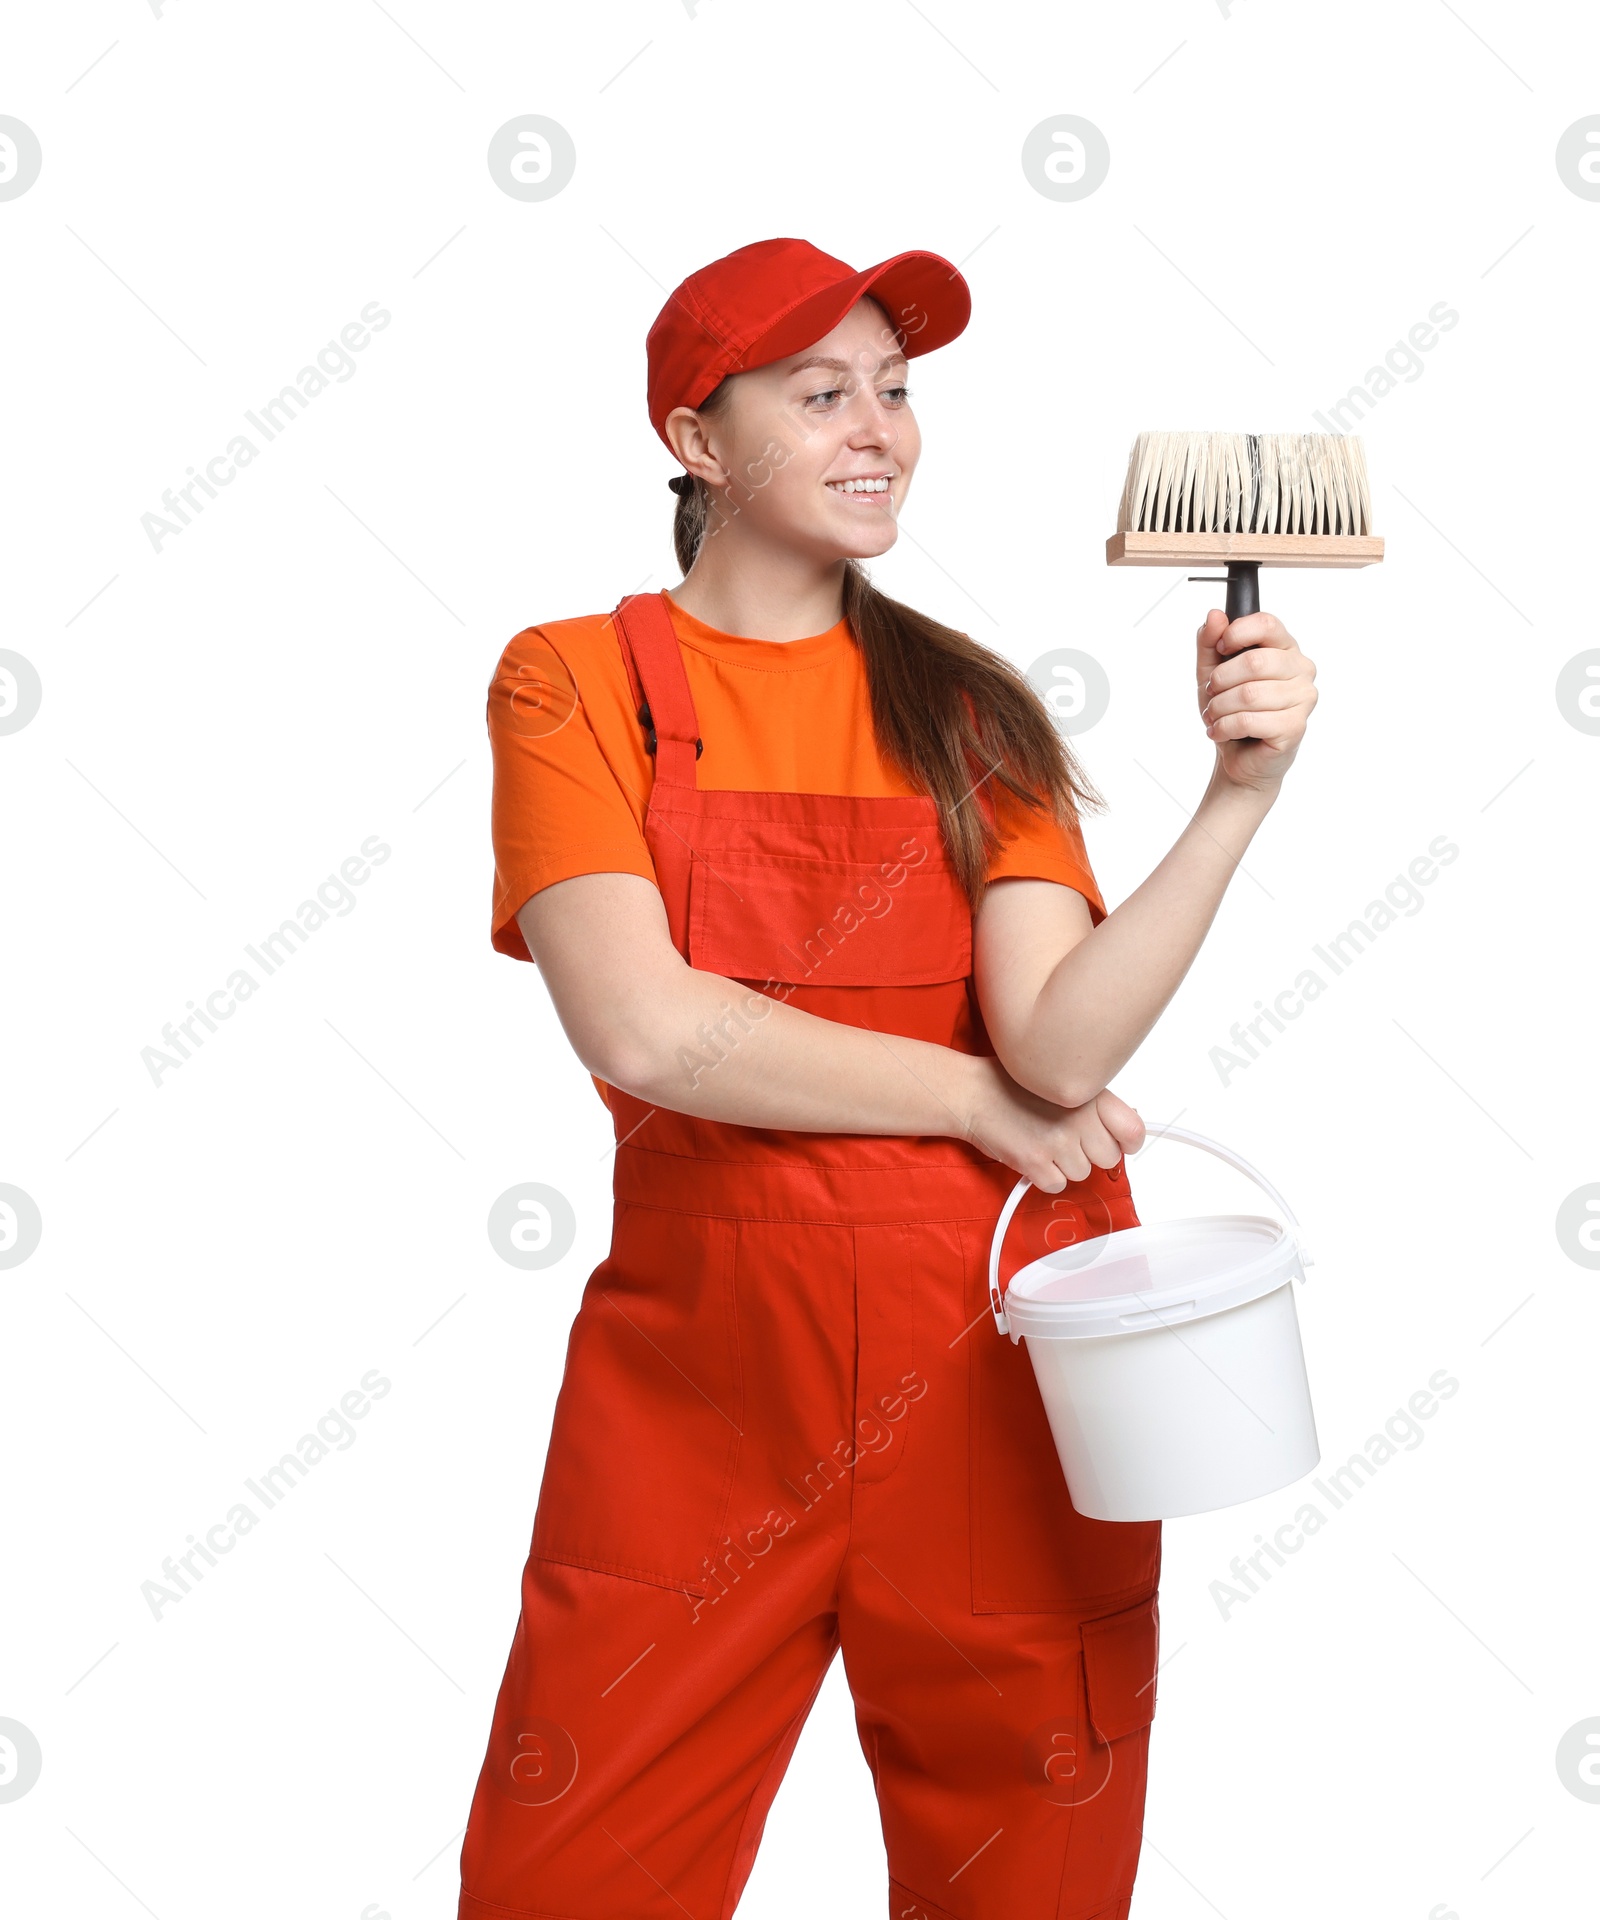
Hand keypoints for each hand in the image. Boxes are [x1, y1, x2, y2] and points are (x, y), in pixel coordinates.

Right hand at [961, 1058, 1144, 1192]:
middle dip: (1089, 1153)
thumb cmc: (1012, 1086)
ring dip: (1065, 1164)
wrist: (972, 1093)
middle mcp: (1078, 1117)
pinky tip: (1032, 1154)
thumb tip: (1122, 1128)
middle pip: (1108, 1158)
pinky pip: (1057, 1184)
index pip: (1132, 1130)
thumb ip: (1094, 1104)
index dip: (1127, 1142)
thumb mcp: (1061, 1080)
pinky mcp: (1036, 1162)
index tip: (1118, 1142)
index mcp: (1089, 1093)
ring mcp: (1058, 1141)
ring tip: (1043, 1141)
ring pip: (1082, 1173)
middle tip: (1066, 1139)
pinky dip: (1045, 1176)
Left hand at [1197, 608, 1317, 793]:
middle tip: (1211, 695)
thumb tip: (1214, 615)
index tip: (1220, 649)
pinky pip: (1250, 720)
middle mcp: (1301, 669)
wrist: (1240, 757)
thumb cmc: (1232, 710)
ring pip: (1250, 694)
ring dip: (1220, 708)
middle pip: (1255, 661)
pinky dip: (1226, 727)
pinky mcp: (1295, 726)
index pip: (1267, 624)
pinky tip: (1220, 732)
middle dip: (1221, 681)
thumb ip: (1210, 642)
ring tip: (1215, 716)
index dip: (1236, 634)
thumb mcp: (1212, 671)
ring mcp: (1303, 698)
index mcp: (1285, 648)